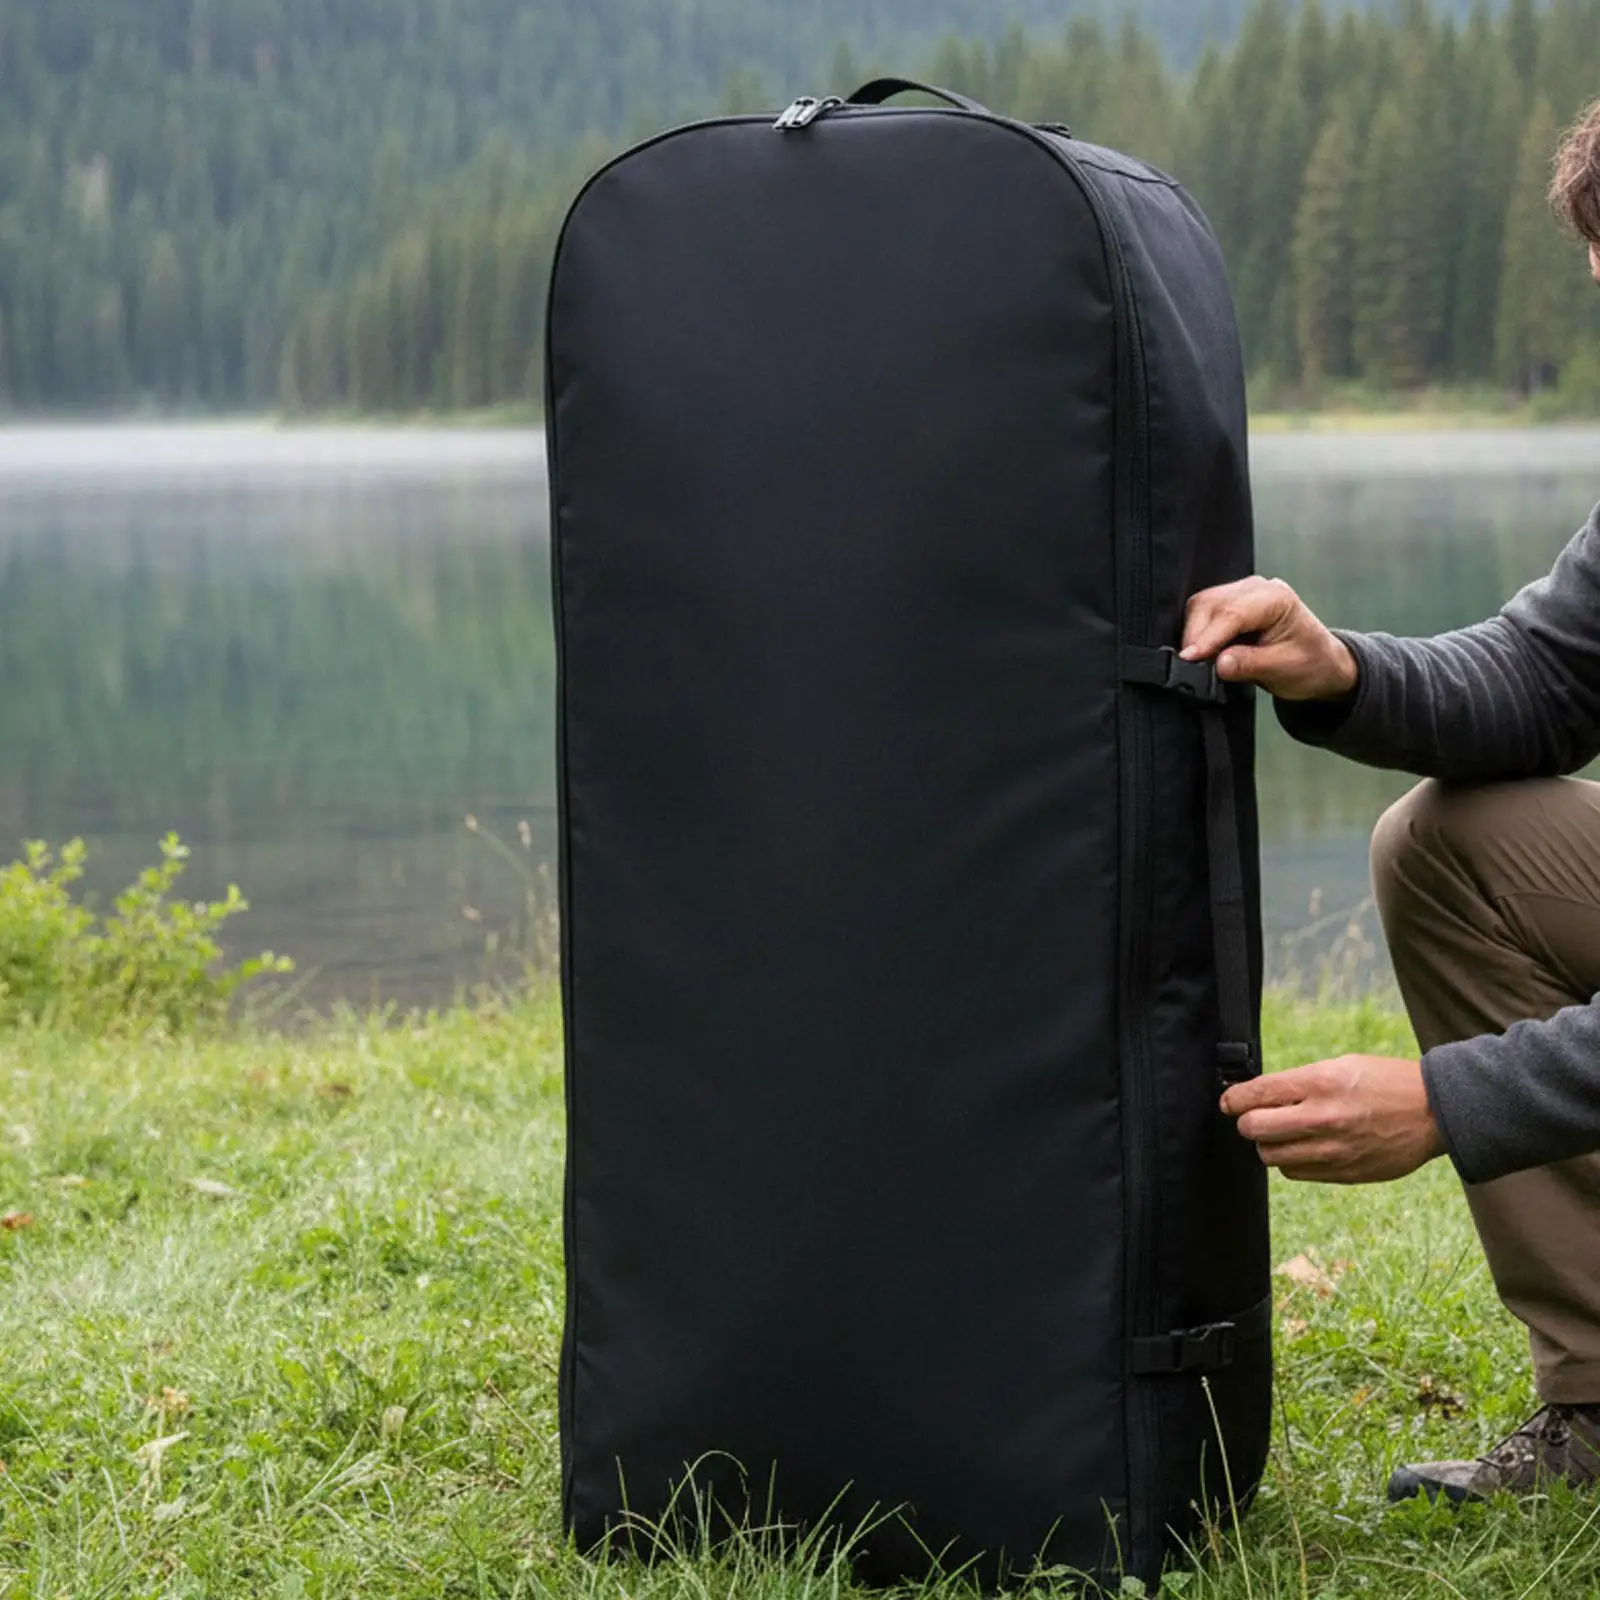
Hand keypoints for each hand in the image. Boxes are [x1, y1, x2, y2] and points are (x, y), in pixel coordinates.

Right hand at [1181, 576, 1358, 700]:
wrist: (1320, 663)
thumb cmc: (1310, 663)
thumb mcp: (1283, 670)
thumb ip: (1249, 664)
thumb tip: (1218, 663)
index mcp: (1276, 598)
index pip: (1232, 614)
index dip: (1207, 637)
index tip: (1189, 658)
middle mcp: (1257, 588)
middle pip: (1210, 604)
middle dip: (1196, 635)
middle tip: (1192, 666)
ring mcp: (1242, 592)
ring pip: (1202, 606)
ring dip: (1194, 634)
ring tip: (1200, 661)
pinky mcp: (1231, 603)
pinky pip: (1204, 612)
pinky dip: (1198, 633)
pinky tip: (1203, 651)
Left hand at [1220, 1056, 1446, 1183]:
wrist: (1434, 1113)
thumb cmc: (1385, 1082)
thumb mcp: (1340, 1066)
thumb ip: (1299, 1082)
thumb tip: (1258, 1095)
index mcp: (1321, 1083)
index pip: (1257, 1094)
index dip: (1234, 1099)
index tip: (1229, 1102)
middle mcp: (1323, 1117)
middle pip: (1255, 1129)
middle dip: (1247, 1122)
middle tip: (1252, 1118)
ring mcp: (1334, 1149)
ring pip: (1271, 1156)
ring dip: (1268, 1145)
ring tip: (1280, 1134)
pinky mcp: (1344, 1173)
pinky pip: (1296, 1173)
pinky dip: (1290, 1161)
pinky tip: (1301, 1148)